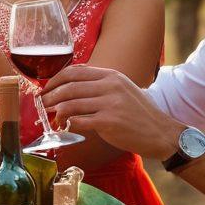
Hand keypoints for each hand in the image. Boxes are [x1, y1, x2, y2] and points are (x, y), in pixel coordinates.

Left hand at [40, 65, 181, 158]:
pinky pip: (80, 121)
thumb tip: (71, 85)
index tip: (47, 88)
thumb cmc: (139, 113)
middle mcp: (110, 86)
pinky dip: (69, 123)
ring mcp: (110, 104)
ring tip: (53, 118)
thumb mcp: (122, 89)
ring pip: (71, 104)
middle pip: (69, 87)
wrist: (161, 133)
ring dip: (57, 112)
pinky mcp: (109, 122)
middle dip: (51, 96)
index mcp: (111, 76)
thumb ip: (100, 84)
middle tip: (43, 104)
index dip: (55, 80)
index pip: (74, 71)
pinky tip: (66, 126)